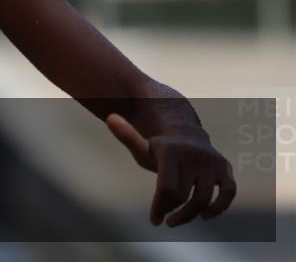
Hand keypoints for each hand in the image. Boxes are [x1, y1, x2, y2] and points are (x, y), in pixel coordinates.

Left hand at [106, 113, 236, 226]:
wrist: (187, 136)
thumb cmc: (160, 149)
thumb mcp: (142, 146)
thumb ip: (128, 136)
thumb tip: (109, 118)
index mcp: (171, 151)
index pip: (166, 188)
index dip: (159, 207)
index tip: (154, 220)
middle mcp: (193, 154)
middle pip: (183, 195)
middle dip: (172, 210)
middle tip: (165, 218)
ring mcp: (211, 162)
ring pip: (205, 198)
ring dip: (191, 215)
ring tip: (177, 220)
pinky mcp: (225, 169)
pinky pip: (229, 193)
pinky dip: (219, 207)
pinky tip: (206, 216)